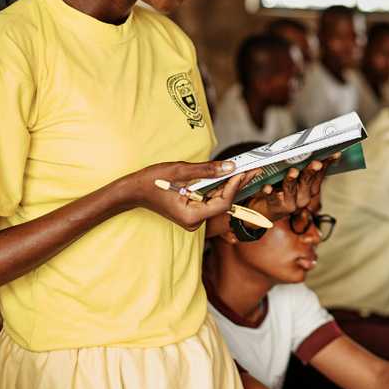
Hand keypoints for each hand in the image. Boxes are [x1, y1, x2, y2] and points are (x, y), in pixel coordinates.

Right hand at [124, 160, 254, 230]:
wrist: (133, 191)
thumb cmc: (152, 181)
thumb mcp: (180, 171)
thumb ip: (207, 170)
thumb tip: (230, 166)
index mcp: (191, 216)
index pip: (222, 203)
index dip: (235, 187)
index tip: (244, 171)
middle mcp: (195, 221)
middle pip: (224, 203)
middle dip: (238, 185)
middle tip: (255, 169)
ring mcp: (194, 217)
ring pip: (219, 201)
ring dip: (231, 185)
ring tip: (248, 170)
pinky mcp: (193, 211)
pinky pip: (211, 199)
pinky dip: (220, 187)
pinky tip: (232, 176)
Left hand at [245, 153, 338, 221]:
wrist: (266, 210)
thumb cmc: (280, 189)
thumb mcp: (295, 178)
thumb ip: (303, 167)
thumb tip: (310, 148)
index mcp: (310, 189)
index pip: (320, 174)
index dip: (326, 164)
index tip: (334, 153)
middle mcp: (303, 197)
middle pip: (307, 181)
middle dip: (311, 171)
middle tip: (316, 162)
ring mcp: (289, 203)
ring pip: (291, 189)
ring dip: (292, 179)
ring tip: (293, 171)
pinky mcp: (274, 206)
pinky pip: (272, 198)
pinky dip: (269, 192)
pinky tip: (267, 187)